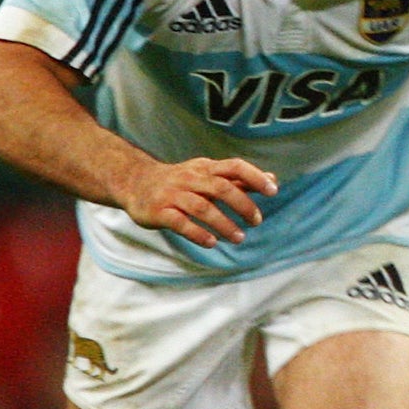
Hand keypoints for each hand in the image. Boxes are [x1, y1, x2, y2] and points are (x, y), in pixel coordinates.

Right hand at [118, 157, 276, 247]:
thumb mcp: (209, 175)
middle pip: (221, 188)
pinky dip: (198, 233)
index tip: (273, 190)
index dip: (255, 177)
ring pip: (202, 207)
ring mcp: (173, 194)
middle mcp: (190, 178)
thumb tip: (273, 181)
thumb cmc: (182, 181)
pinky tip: (212, 243)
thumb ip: (239, 180)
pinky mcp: (159, 211)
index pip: (234, 166)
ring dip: (224, 224)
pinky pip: (180, 223)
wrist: (135, 183)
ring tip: (239, 238)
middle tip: (256, 221)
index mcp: (206, 168)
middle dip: (243, 205)